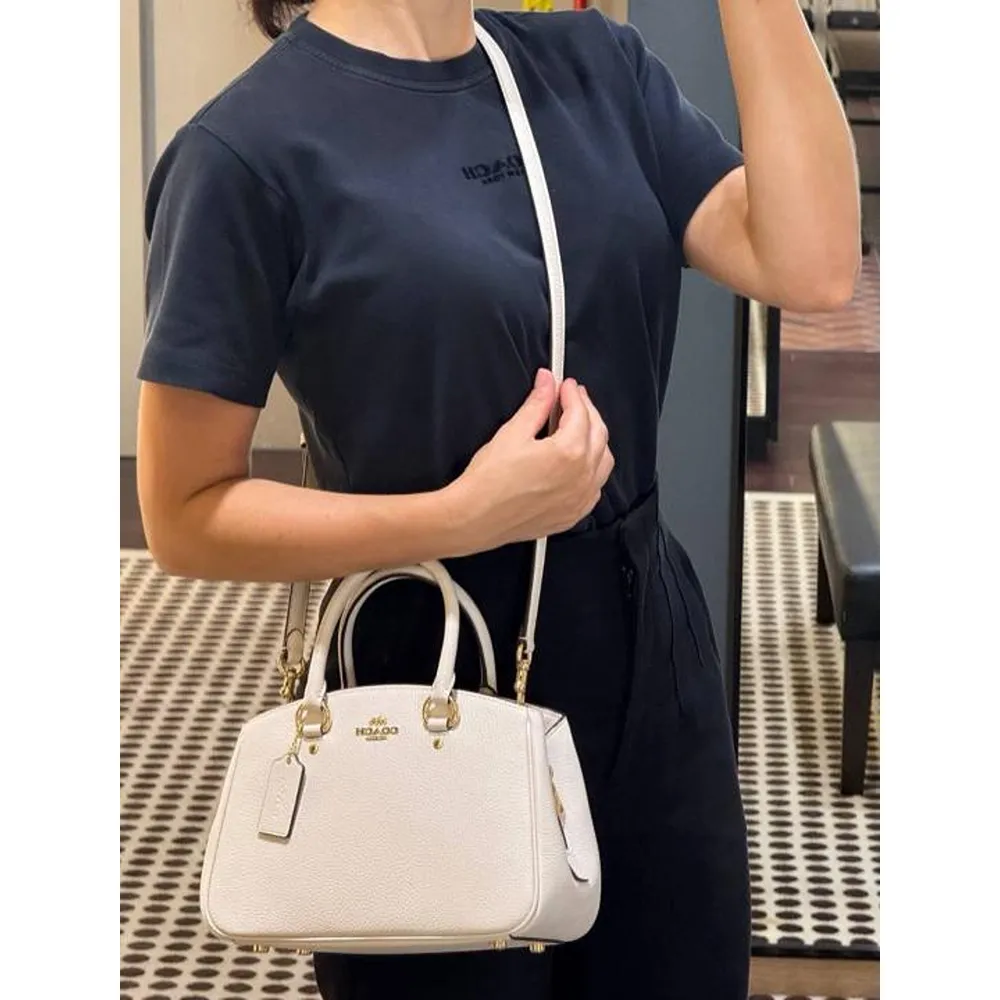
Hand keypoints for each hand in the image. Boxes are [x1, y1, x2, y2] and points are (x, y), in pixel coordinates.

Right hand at [451, 369, 614, 550]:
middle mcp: (581, 477)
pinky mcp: (574, 514)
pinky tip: (581, 461)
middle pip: (598, 433)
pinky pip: (596, 487)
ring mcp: (580, 498)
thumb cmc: (489, 482)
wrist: (475, 518)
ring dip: (596, 438)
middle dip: (587, 410)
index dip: (571, 394)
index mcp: (568, 453)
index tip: (564, 385)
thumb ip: (536, 404)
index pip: (580, 413)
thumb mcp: (512, 433)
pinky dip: (593, 468)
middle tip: (574, 397)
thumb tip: (546, 384)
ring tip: (580, 426)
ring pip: (604, 460)